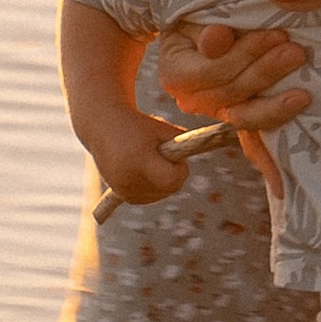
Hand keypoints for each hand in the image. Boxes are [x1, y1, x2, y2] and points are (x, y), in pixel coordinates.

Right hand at [87, 111, 210, 207]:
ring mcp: (123, 190)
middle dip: (174, 173)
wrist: (102, 126)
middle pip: (170, 188)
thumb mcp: (163, 129)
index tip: (176, 155)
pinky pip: (150, 196)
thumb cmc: (140, 125)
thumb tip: (218, 147)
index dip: (180, 170)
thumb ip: (186, 143)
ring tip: (149, 157)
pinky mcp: (122, 195)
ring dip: (163, 179)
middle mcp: (128, 179)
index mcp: (139, 160)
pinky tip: (145, 170)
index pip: (173, 180)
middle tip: (163, 153)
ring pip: (161, 193)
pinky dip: (154, 186)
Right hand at [158, 15, 312, 129]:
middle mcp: (192, 99)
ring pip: (245, 114)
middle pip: (231, 91)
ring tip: (302, 88)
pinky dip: (278, 115)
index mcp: (176, 74)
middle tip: (296, 52)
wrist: (202, 34)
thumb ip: (204, 30)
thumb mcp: (194, 18)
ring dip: (275, 101)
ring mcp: (215, 111)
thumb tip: (218, 38)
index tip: (277, 35)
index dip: (245, 54)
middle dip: (266, 71)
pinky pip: (257, 123)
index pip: (210, 70)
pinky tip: (299, 106)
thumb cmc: (199, 21)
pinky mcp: (237, 116)